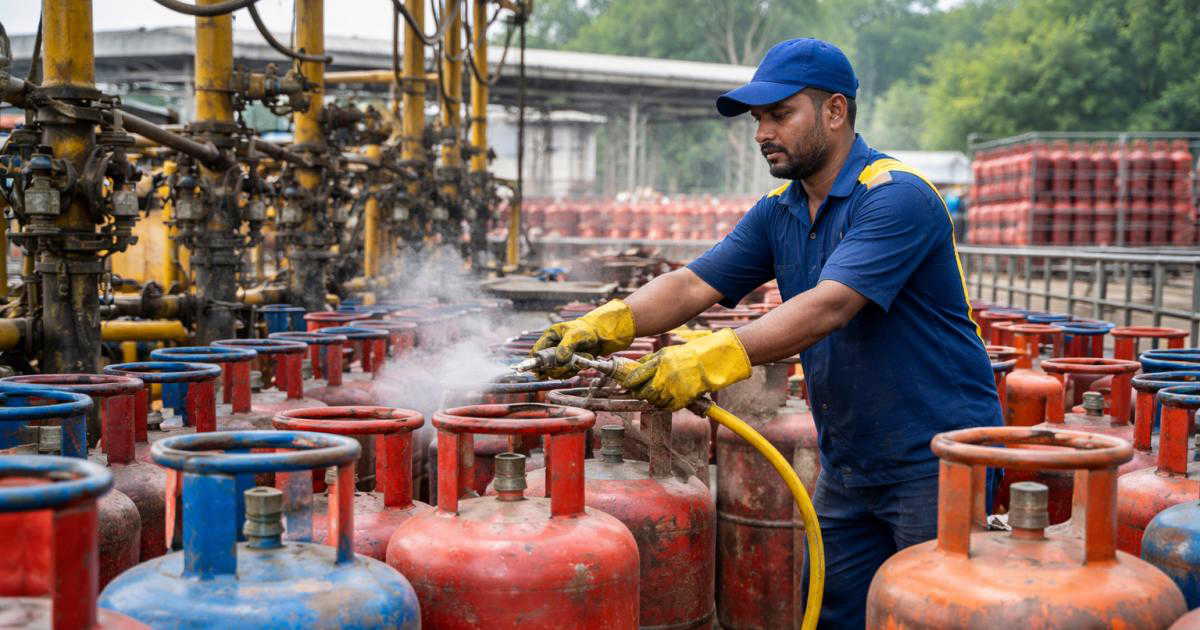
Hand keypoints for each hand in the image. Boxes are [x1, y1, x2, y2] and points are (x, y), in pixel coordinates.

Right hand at [530, 299, 635, 376]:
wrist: (600, 336)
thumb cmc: (586, 330)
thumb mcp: (575, 335)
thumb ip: (566, 346)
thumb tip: (559, 360)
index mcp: (550, 337)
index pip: (536, 352)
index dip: (535, 362)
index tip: (541, 370)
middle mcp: (553, 348)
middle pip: (544, 366)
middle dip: (556, 368)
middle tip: (568, 364)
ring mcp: (560, 357)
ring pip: (555, 372)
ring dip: (567, 369)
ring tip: (579, 359)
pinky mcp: (569, 364)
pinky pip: (566, 373)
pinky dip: (574, 370)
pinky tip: (583, 362)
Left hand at [619, 328, 751, 410]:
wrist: (709, 364)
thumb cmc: (687, 356)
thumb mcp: (666, 352)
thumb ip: (649, 360)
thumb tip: (635, 366)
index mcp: (658, 363)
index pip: (635, 377)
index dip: (628, 383)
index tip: (626, 385)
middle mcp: (663, 377)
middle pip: (643, 393)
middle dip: (639, 394)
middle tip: (639, 393)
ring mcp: (672, 390)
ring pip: (653, 401)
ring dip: (653, 399)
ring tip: (657, 393)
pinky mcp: (681, 400)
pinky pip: (666, 407)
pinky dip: (664, 405)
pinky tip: (666, 398)